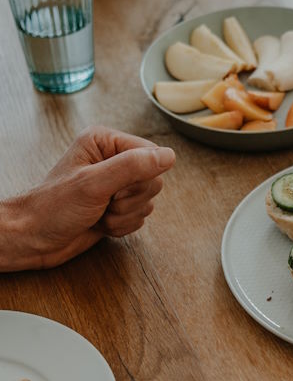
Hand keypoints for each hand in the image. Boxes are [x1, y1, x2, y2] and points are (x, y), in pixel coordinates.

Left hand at [0, 126, 174, 271]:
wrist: (34, 238)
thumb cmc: (53, 207)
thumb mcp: (94, 184)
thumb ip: (132, 166)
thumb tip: (169, 156)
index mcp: (105, 142)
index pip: (152, 154)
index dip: (140, 178)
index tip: (114, 189)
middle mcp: (112, 160)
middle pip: (153, 180)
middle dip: (130, 200)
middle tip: (105, 203)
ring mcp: (116, 184)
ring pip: (148, 202)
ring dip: (125, 216)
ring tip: (99, 214)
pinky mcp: (117, 206)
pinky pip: (140, 217)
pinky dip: (122, 226)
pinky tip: (101, 223)